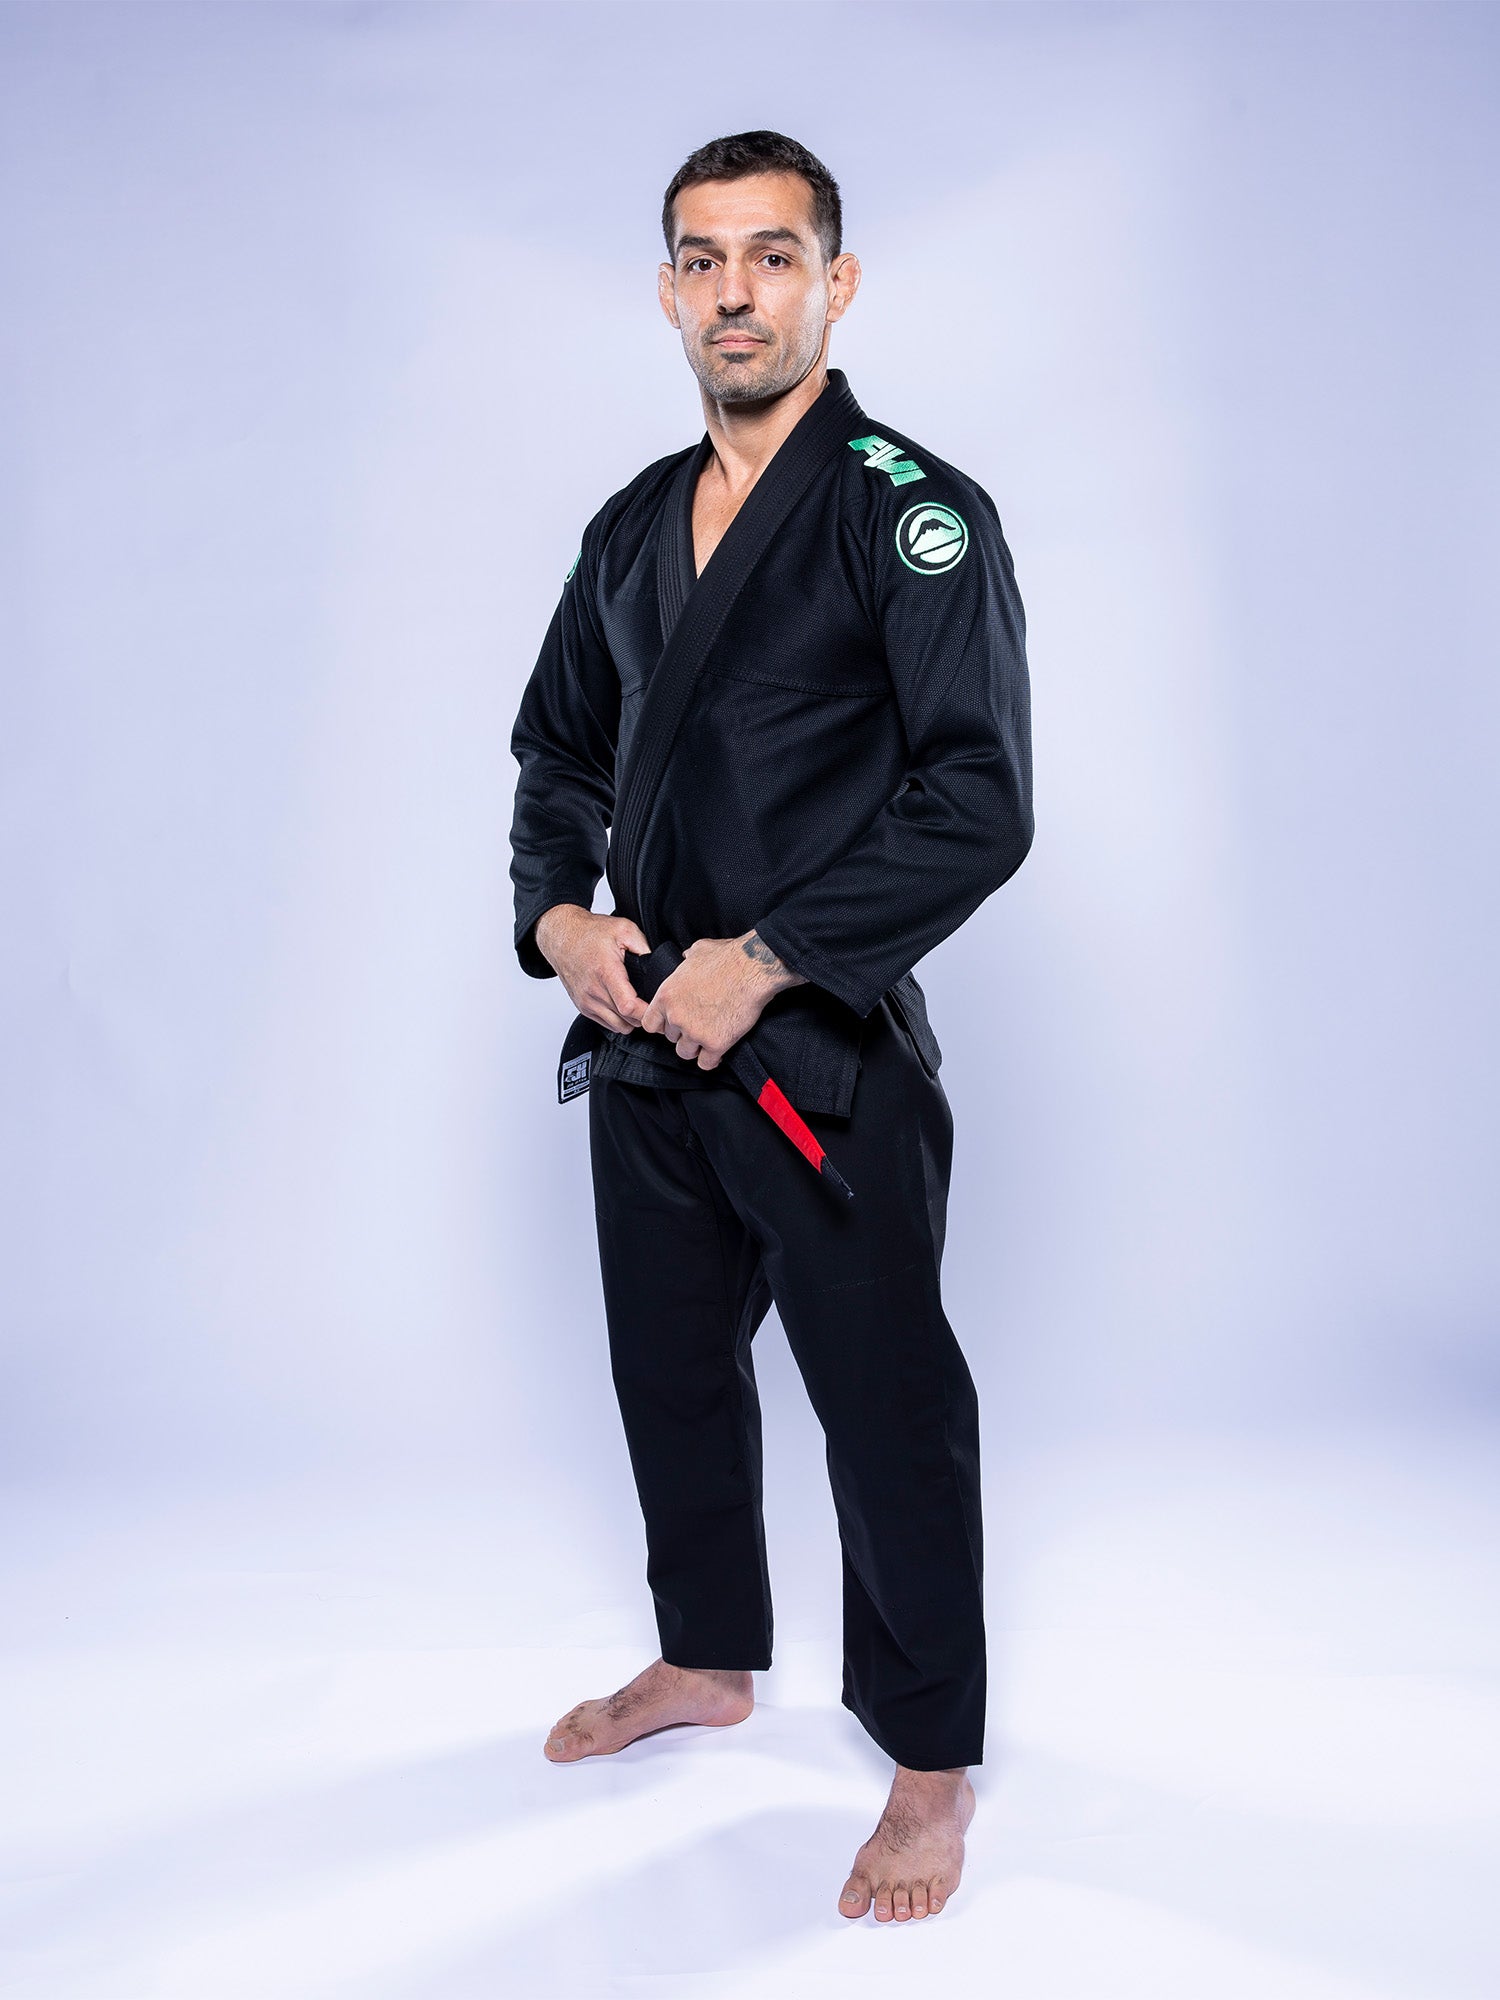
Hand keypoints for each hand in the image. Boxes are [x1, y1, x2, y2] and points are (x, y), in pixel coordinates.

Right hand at [534, 904, 650, 1033]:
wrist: (562, 936)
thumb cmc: (589, 933)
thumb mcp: (624, 929)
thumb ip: (644, 947)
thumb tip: (657, 965)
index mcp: (606, 972)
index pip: (628, 1007)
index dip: (647, 1011)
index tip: (657, 1007)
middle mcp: (594, 991)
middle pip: (626, 1020)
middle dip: (644, 1017)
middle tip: (655, 1007)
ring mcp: (587, 1001)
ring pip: (618, 1026)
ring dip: (632, 1021)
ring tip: (640, 1007)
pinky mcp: (583, 1006)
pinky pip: (607, 1024)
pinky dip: (619, 1020)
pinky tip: (625, 1007)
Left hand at [639, 931, 805, 1069]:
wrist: (752, 969)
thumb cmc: (728, 957)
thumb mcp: (698, 950)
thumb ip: (686, 959)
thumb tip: (685, 957)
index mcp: (667, 994)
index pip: (650, 1023)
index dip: (662, 1025)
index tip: (673, 1024)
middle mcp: (676, 1016)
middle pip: (670, 1038)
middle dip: (683, 1034)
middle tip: (699, 1026)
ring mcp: (694, 1032)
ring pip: (685, 1053)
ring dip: (696, 1048)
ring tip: (708, 1039)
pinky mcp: (715, 1043)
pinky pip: (705, 1063)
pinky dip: (712, 1059)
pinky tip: (718, 1051)